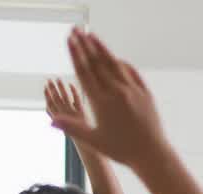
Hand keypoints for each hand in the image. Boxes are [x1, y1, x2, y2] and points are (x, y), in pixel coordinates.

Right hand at [50, 29, 165, 167]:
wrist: (151, 154)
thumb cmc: (121, 150)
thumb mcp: (93, 140)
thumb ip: (72, 127)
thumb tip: (50, 120)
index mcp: (101, 102)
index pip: (85, 73)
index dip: (76, 54)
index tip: (70, 41)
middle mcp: (117, 93)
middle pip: (97, 63)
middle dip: (85, 45)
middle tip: (76, 31)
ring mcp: (132, 91)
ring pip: (115, 64)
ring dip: (102, 48)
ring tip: (92, 36)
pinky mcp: (145, 93)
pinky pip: (131, 72)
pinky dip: (121, 63)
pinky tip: (116, 58)